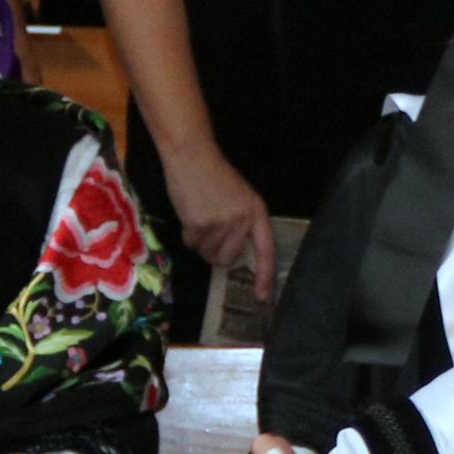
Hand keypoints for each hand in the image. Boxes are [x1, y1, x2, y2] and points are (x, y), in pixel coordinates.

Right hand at [160, 132, 275, 298]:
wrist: (192, 156)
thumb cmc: (214, 176)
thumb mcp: (239, 197)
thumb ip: (242, 223)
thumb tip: (235, 255)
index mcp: (256, 213)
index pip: (265, 250)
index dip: (265, 276)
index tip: (263, 296)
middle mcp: (241, 221)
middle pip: (227, 259)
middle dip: (215, 251)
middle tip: (211, 228)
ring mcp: (220, 224)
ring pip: (207, 253)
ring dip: (200, 241)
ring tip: (201, 215)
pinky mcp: (199, 224)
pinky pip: (191, 244)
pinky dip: (188, 234)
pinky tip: (191, 213)